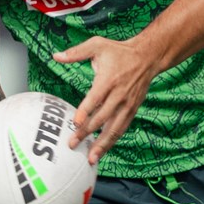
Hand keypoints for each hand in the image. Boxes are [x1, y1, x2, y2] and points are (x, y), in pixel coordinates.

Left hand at [53, 36, 163, 165]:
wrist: (147, 57)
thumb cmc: (119, 51)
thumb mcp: (97, 45)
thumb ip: (76, 52)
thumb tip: (56, 56)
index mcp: (108, 79)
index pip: (95, 98)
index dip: (85, 111)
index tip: (75, 123)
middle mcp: (119, 94)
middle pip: (102, 118)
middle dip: (87, 133)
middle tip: (72, 144)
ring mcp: (127, 104)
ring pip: (114, 128)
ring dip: (102, 144)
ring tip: (90, 158)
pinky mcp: (132, 110)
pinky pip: (122, 128)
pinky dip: (112, 140)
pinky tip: (102, 150)